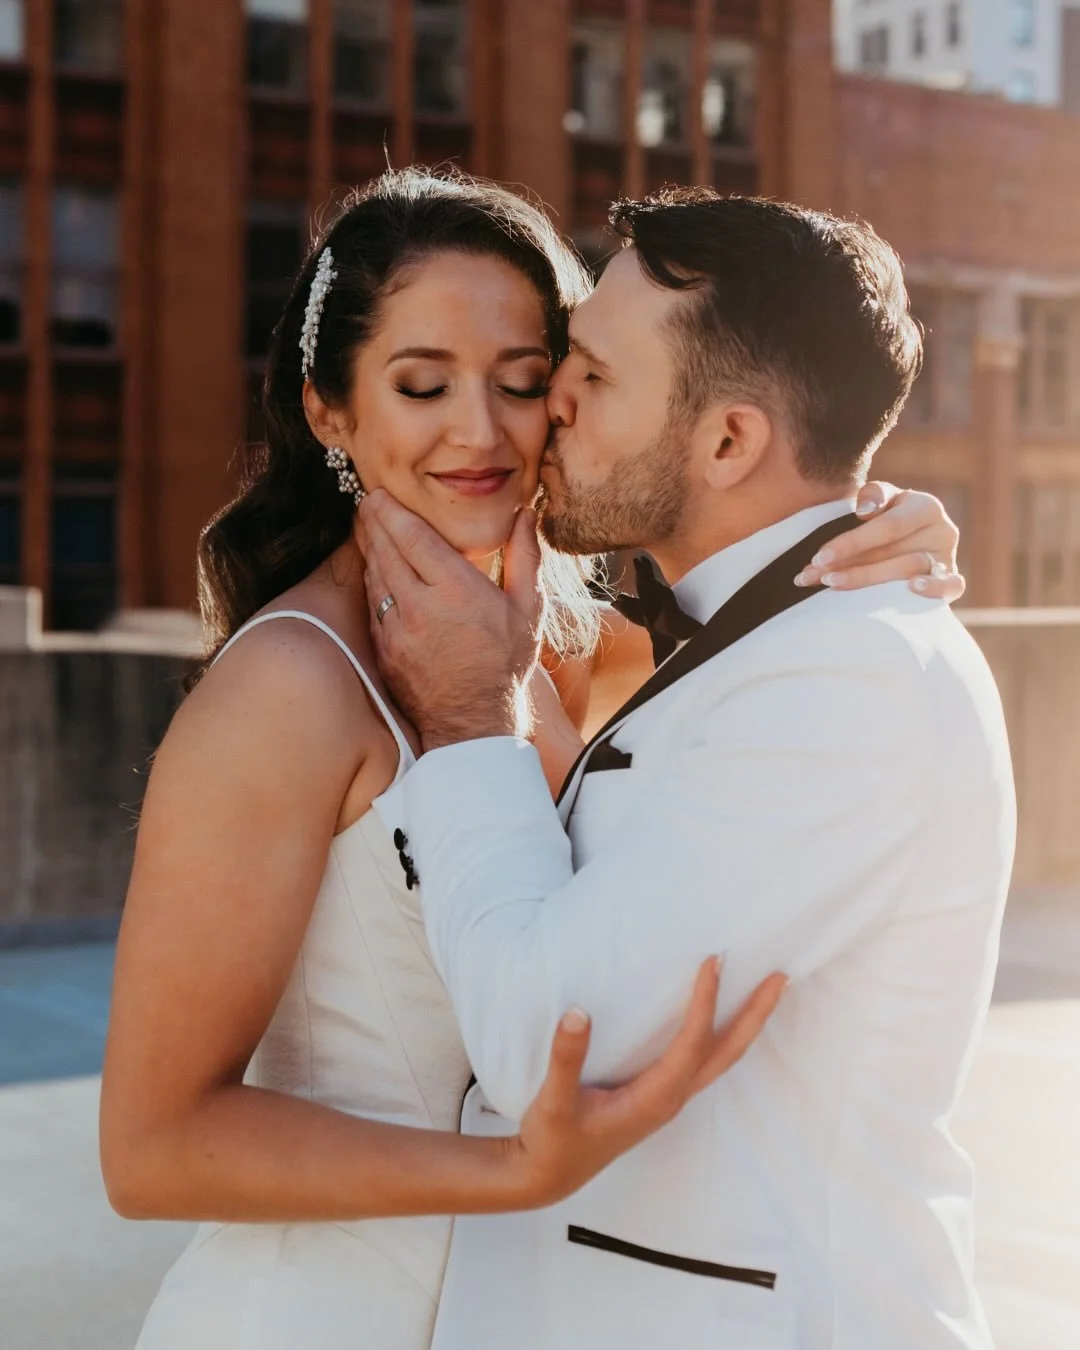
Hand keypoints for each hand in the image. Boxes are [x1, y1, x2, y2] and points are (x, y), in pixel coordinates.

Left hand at [355, 490, 545, 749]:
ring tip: (367, 528)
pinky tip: (376, 572)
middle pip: (385, 549)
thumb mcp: (528, 608)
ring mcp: (396, 629)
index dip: (391, 510)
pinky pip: (373, 605)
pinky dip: (372, 583)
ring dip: (369, 548)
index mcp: (455, 589)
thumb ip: (525, 556)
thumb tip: (526, 514)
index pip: (411, 536)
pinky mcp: (384, 649)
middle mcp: (419, 604)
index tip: (380, 493)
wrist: (475, 723)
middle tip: (366, 501)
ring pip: (374, 576)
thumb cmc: (507, 665)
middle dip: (372, 521)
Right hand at [505, 958, 786, 1208]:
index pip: (691, 1044)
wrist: (549, 1173)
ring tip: (765, 989)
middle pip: (727, 1052)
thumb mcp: (553, 1102)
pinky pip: (702, 1058)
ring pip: (720, 1057)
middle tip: (781, 977)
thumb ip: (566, 1060)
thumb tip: (578, 1014)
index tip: (713, 961)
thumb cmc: (554, 1140)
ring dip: (746, 1023)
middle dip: (756, 1014)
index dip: (705, 1002)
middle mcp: (671, 1097)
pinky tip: (721, 1015)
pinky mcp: (659, 1094)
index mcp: (653, 1098)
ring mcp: (668, 1097)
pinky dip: (722, 1033)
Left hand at [794, 482, 964, 600]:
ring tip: (832, 584)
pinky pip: (953, 586)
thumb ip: (873, 495)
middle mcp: (942, 531)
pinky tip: (912, 589)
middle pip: (892, 552)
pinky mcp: (952, 582)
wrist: (913, 540)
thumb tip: (865, 510)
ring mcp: (948, 558)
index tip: (819, 557)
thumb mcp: (882, 500)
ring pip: (909, 570)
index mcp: (925, 507)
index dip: (851, 542)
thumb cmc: (890, 518)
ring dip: (867, 579)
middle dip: (848, 565)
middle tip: (815, 576)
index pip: (887, 526)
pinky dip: (935, 588)